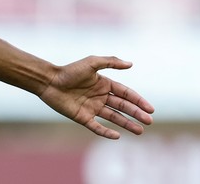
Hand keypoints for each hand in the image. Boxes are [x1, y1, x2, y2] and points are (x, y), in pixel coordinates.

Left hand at [39, 56, 154, 138]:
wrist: (49, 81)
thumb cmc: (69, 71)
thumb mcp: (91, 63)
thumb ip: (110, 62)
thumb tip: (131, 64)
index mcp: (103, 84)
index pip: (125, 93)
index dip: (138, 101)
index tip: (150, 109)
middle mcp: (99, 96)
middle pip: (122, 106)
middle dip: (136, 114)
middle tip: (149, 122)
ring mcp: (92, 107)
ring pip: (113, 117)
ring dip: (127, 124)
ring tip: (140, 131)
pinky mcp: (82, 117)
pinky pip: (97, 126)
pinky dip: (106, 132)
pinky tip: (117, 136)